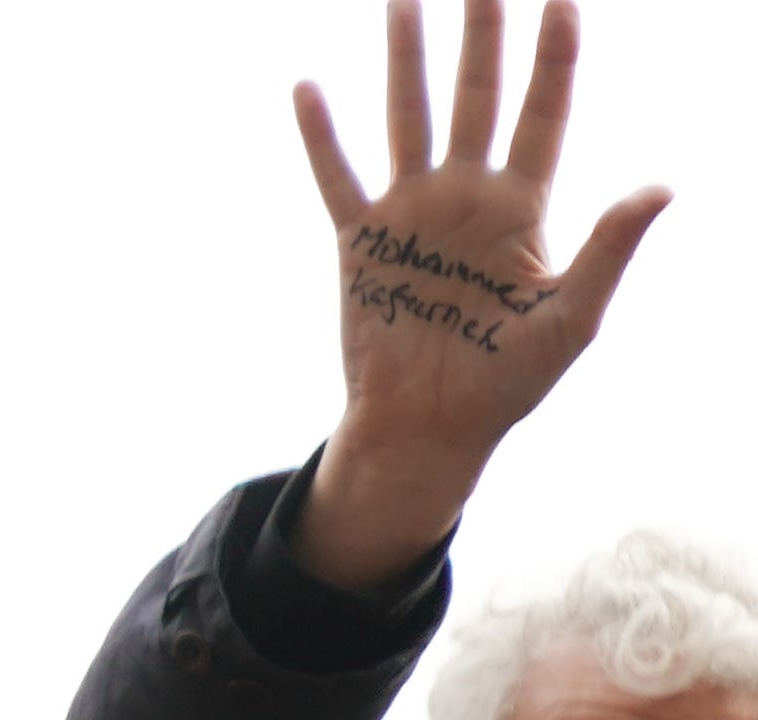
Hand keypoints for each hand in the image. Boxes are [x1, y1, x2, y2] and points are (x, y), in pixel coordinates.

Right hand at [292, 0, 673, 590]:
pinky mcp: (361, 243)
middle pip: (477, 95)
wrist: (430, 428)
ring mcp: (412, 214)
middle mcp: (467, 195)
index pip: (544, 110)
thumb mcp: (572, 319)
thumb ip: (609, 249)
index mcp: (523, 207)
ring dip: (406, 60)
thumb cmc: (507, 383)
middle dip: (482, 35)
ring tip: (404, 0)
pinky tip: (308, 89)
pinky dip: (320, 137)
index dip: (554, 56)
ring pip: (408, 118)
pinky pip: (338, 179)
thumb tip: (659, 188)